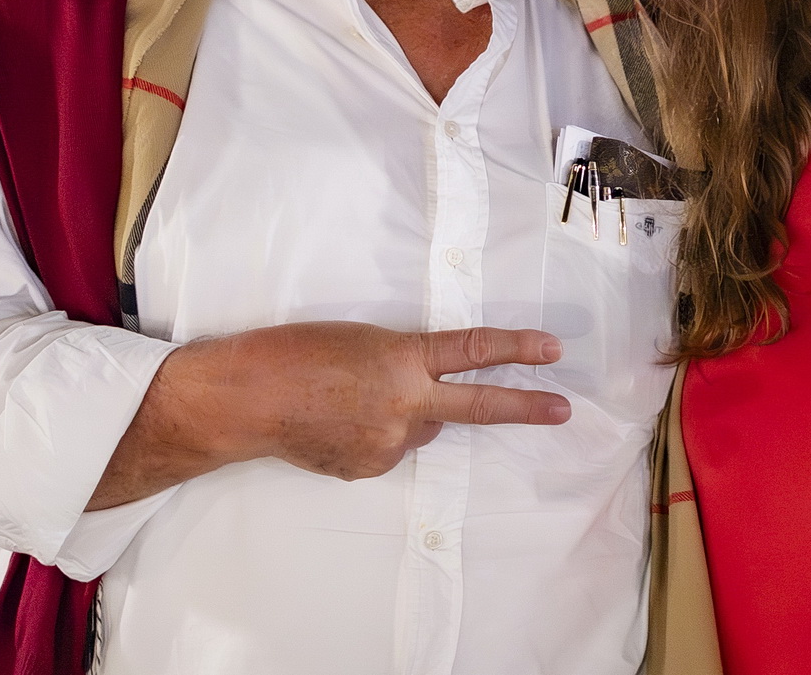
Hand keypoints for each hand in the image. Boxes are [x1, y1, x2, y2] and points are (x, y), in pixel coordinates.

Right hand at [95, 320, 569, 505]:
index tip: (553, 348)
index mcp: (402, 358)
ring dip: (405, 417)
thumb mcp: (360, 341)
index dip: (517, 348)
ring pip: (421, 430)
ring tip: (351, 401)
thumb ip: (404, 366)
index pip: (474, 350)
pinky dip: (373, 437)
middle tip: (563, 409)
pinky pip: (389, 451)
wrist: (246, 399)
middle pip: (478, 406)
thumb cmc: (295, 353)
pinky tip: (337, 425)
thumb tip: (427, 400)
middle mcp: (405, 403)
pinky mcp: (369, 469)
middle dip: (525, 407)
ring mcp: (389, 442)